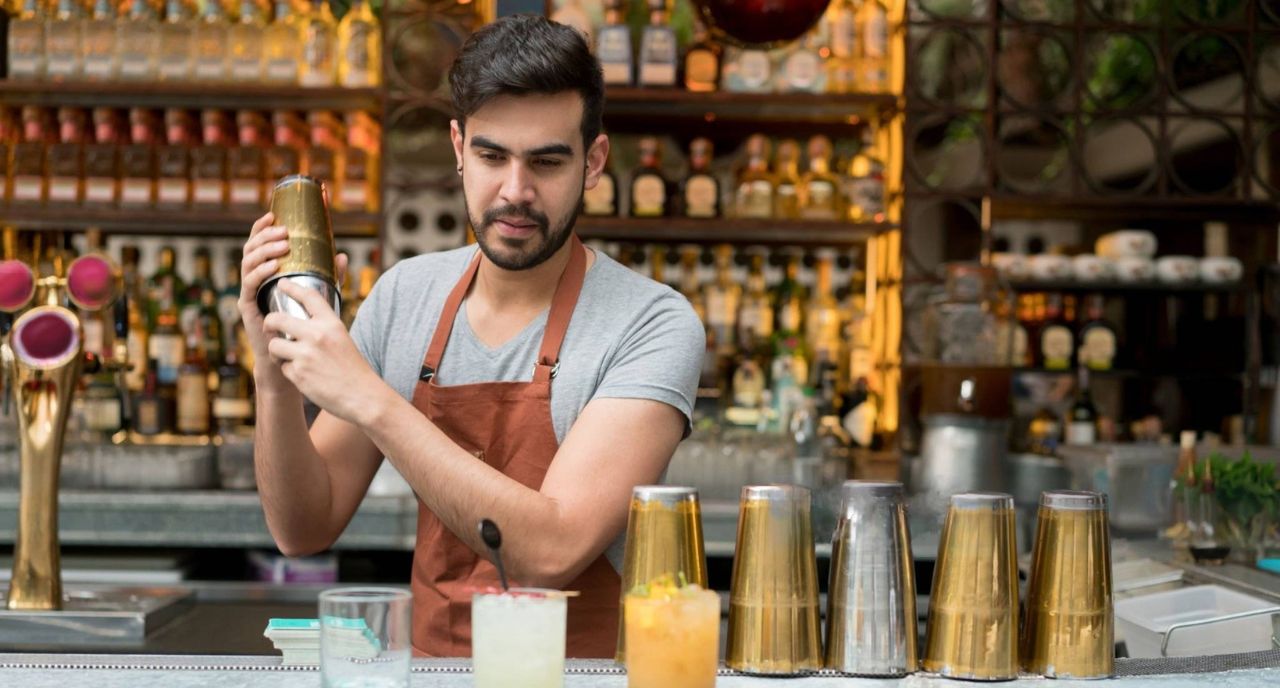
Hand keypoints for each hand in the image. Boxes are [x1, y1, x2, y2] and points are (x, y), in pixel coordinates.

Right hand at [240, 212, 348, 392]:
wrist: (289, 360)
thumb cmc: (302, 327)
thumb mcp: (318, 297)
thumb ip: (328, 277)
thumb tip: (341, 254)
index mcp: (267, 272)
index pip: (260, 244)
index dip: (263, 227)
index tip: (274, 214)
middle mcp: (254, 279)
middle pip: (251, 249)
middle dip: (265, 236)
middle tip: (283, 231)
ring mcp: (249, 292)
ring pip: (247, 263)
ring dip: (264, 251)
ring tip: (282, 246)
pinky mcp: (247, 307)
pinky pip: (249, 285)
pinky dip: (260, 272)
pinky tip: (274, 267)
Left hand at [261, 280, 381, 425]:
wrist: (362, 396)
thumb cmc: (354, 368)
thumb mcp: (343, 338)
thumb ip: (325, 326)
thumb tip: (307, 316)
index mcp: (331, 324)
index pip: (308, 296)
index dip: (292, 287)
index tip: (282, 283)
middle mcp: (317, 335)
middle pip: (277, 319)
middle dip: (269, 322)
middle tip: (271, 326)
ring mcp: (305, 355)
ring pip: (274, 344)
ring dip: (276, 350)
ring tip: (285, 355)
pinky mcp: (298, 374)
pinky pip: (282, 366)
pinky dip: (289, 370)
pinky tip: (301, 374)